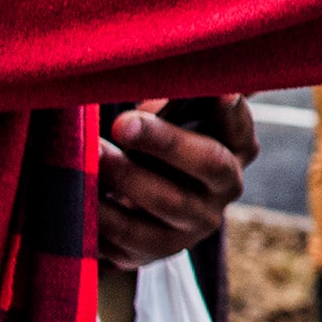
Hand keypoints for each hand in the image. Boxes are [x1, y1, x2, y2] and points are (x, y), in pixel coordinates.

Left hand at [96, 98, 249, 270]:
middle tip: (123, 123)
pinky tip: (81, 196)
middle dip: (165, 142)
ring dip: (127, 179)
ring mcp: (196, 224)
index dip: (231, 108)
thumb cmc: (157, 144)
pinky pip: (130, 239)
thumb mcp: (172, 118)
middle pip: (209, 163)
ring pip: (168, 204)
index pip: (240, 124)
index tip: (218, 90)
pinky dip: (103, 217)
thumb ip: (173, 98)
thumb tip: (156, 70)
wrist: (144, 206)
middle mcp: (225, 187)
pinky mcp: (160, 251)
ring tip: (92, 156)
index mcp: (235, 147)